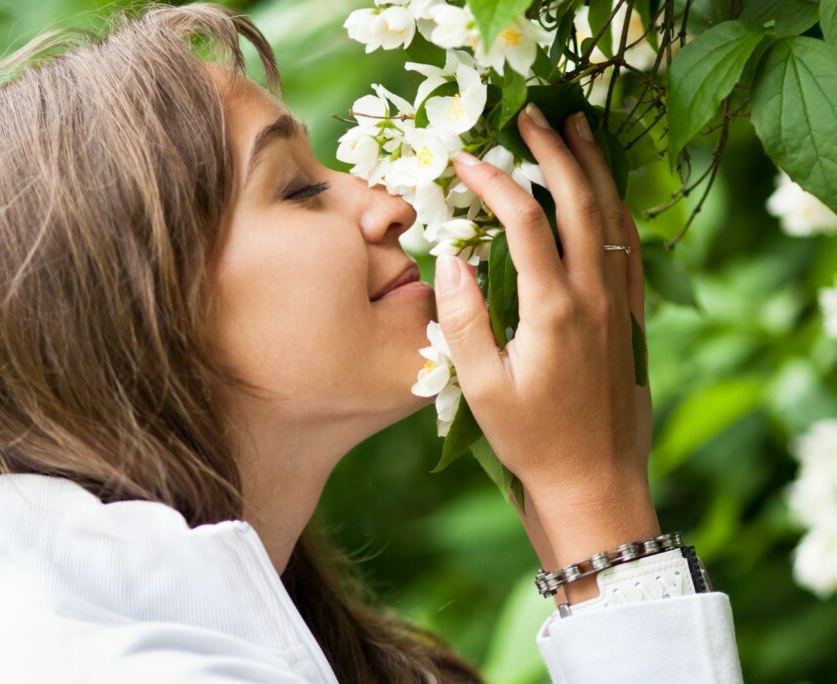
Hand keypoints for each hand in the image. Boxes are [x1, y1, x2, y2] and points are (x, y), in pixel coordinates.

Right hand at [434, 105, 656, 601]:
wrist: (595, 482)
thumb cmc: (531, 440)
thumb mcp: (481, 387)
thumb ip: (462, 320)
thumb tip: (451, 263)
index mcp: (552, 308)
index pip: (522, 220)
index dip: (494, 182)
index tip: (466, 160)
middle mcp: (593, 295)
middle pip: (578, 201)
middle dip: (553, 152)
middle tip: (531, 116)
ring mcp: (619, 304)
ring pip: (613, 217)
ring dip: (594, 169)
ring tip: (577, 131)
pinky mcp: (631, 319)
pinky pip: (631, 249)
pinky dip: (619, 210)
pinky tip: (608, 196)